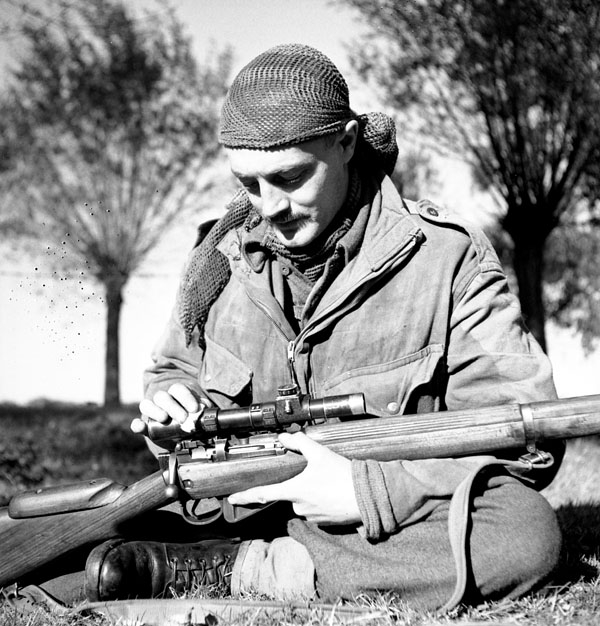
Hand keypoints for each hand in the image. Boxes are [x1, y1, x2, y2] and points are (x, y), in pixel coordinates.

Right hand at [131, 383, 210, 434]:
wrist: (182, 437)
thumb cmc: (191, 421)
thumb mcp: (199, 415)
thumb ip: (202, 410)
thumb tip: (206, 408)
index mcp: (176, 395)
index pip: (178, 389)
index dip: (186, 397)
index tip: (195, 409)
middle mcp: (162, 401)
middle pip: (162, 396)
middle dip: (173, 407)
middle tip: (183, 418)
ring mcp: (151, 413)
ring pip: (147, 404)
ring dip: (155, 411)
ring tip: (164, 419)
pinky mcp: (145, 427)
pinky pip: (137, 423)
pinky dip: (137, 425)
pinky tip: (140, 427)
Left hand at [228, 432, 360, 525]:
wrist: (366, 496)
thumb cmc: (342, 475)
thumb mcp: (320, 453)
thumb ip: (299, 442)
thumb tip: (284, 436)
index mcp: (294, 490)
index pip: (263, 493)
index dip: (245, 496)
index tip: (232, 499)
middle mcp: (299, 506)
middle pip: (290, 493)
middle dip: (299, 485)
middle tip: (317, 475)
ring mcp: (311, 517)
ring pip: (304, 502)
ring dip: (312, 493)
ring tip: (328, 483)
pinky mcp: (324, 523)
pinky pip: (316, 510)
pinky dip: (321, 501)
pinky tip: (333, 492)